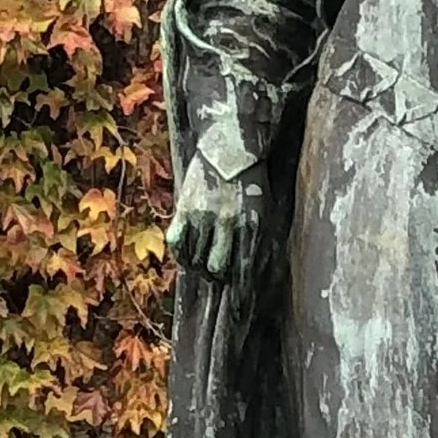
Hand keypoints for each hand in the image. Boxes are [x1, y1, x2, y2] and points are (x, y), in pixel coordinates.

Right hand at [166, 150, 263, 279]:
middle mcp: (227, 222)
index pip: (243, 266)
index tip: (236, 291)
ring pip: (195, 257)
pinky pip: (176, 242)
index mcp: (251, 224)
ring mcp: (204, 215)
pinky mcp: (185, 208)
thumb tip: (251, 267)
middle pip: (216, 267)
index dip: (239, 283)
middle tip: (214, 273)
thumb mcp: (261, 208)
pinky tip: (185, 253)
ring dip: (197, 265)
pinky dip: (179, 253)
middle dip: (215, 275)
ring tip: (200, 262)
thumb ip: (254, 235)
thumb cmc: (250, 180)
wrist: (230, 146)